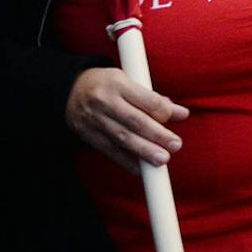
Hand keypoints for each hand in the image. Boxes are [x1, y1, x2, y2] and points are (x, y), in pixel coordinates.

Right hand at [66, 67, 188, 171]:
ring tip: (162, 160)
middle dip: (157, 135)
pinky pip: (108, 150)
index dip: (164, 111)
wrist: (68, 90)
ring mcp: (93, 119)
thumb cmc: (108, 85)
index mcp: (118, 83)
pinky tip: (140, 169)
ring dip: (144, 151)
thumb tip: (182, 114)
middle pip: (135, 121)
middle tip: (175, 145)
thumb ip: (154, 99)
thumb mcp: (129, 81)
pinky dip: (125, 161)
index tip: (178, 117)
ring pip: (122, 138)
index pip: (146, 100)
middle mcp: (104, 101)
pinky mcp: (87, 134)